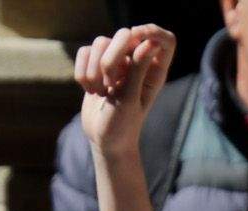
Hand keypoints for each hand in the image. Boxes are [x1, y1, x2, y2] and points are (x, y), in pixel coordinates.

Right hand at [76, 25, 174, 156]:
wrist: (105, 140)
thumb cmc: (124, 124)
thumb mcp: (131, 98)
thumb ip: (140, 69)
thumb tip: (150, 42)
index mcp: (155, 70)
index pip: (165, 39)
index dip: (150, 32)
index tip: (135, 38)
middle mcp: (137, 62)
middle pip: (124, 34)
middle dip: (111, 58)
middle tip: (110, 84)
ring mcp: (116, 62)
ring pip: (100, 42)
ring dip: (94, 70)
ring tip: (100, 92)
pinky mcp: (95, 66)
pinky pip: (84, 52)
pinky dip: (82, 72)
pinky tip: (90, 90)